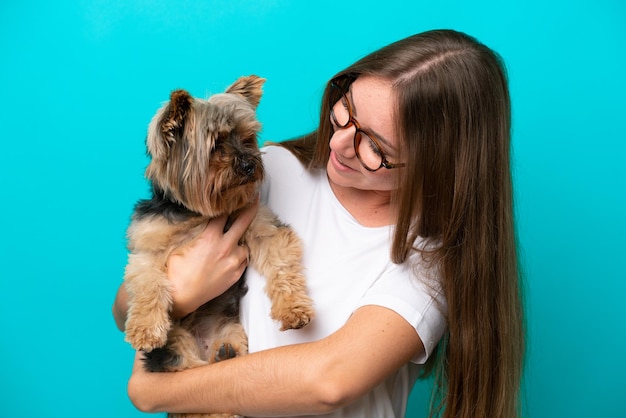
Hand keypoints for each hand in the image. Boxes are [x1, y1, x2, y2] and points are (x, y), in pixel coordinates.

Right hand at [167, 199, 258, 316]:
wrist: (182, 297)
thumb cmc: (177, 273)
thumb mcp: (181, 246)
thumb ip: (197, 233)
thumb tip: (203, 223)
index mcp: (210, 237)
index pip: (224, 214)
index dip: (229, 204)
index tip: (234, 197)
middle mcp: (225, 248)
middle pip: (243, 222)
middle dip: (250, 209)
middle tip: (255, 200)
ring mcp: (233, 262)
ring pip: (244, 246)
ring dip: (239, 243)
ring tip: (232, 243)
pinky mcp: (236, 275)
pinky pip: (243, 261)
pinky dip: (239, 257)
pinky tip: (231, 258)